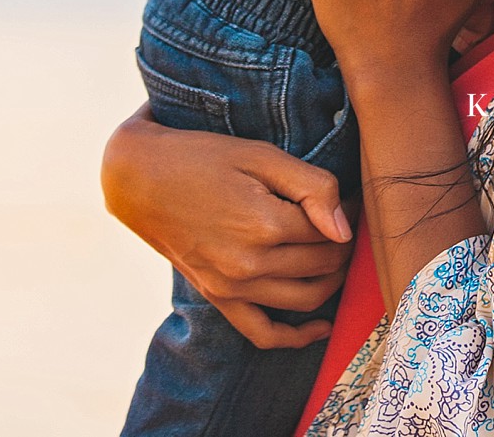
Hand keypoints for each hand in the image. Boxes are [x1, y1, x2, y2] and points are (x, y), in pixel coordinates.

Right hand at [100, 104, 351, 349]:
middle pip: (324, 265)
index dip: (350, 213)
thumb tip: (345, 229)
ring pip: (306, 298)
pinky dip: (296, 336)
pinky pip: (263, 332)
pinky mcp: (218, 297)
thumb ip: (312, 187)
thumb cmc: (203, 158)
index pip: (332, 231)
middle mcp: (250, 264)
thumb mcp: (261, 156)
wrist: (140, 179)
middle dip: (345, 244)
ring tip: (338, 253)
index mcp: (265, 224)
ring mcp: (232, 287)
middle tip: (348, 220)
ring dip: (333, 279)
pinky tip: (321, 327)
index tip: (354, 197)